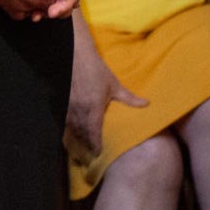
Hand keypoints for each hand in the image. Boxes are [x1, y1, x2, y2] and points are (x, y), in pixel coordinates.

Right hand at [64, 24, 147, 161]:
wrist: (77, 56)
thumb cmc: (96, 70)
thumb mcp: (114, 84)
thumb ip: (130, 98)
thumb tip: (148, 104)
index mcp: (93, 107)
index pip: (93, 132)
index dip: (95, 144)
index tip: (99, 153)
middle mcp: (79, 108)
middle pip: (81, 133)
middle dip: (86, 144)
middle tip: (92, 154)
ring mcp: (69, 105)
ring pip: (71, 127)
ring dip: (77, 138)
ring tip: (82, 147)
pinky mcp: (62, 101)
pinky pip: (64, 120)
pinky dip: (68, 128)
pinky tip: (71, 133)